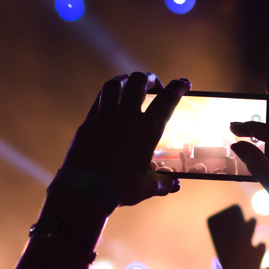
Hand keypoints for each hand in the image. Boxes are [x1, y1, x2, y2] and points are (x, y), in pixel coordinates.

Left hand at [61, 72, 190, 206]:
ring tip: (129, 82)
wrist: (85, 190)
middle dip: (150, 78)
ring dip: (125, 80)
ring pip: (115, 85)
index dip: (178, 87)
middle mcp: (127, 116)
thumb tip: (174, 185)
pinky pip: (98, 101)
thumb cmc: (120, 188)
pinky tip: (109, 100)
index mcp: (147, 129)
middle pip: (139, 82)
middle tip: (155, 84)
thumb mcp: (147, 187)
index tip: (184, 83)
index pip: (168, 99)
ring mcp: (105, 117)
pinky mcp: (88, 123)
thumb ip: (163, 182)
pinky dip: (107, 96)